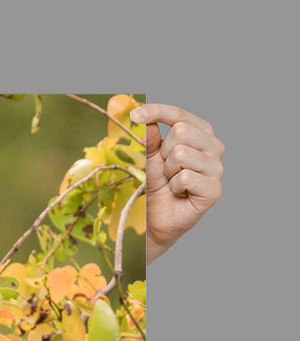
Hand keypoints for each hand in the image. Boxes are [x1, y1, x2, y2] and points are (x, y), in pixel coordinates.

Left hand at [132, 103, 222, 263]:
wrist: (156, 218)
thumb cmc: (157, 185)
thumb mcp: (149, 157)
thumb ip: (150, 137)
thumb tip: (144, 118)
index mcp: (201, 133)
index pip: (180, 115)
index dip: (157, 112)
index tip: (134, 115)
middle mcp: (214, 147)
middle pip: (181, 131)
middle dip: (163, 152)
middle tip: (165, 169)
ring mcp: (217, 168)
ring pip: (182, 154)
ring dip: (167, 171)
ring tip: (171, 182)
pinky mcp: (214, 190)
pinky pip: (185, 177)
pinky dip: (174, 186)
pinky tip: (178, 193)